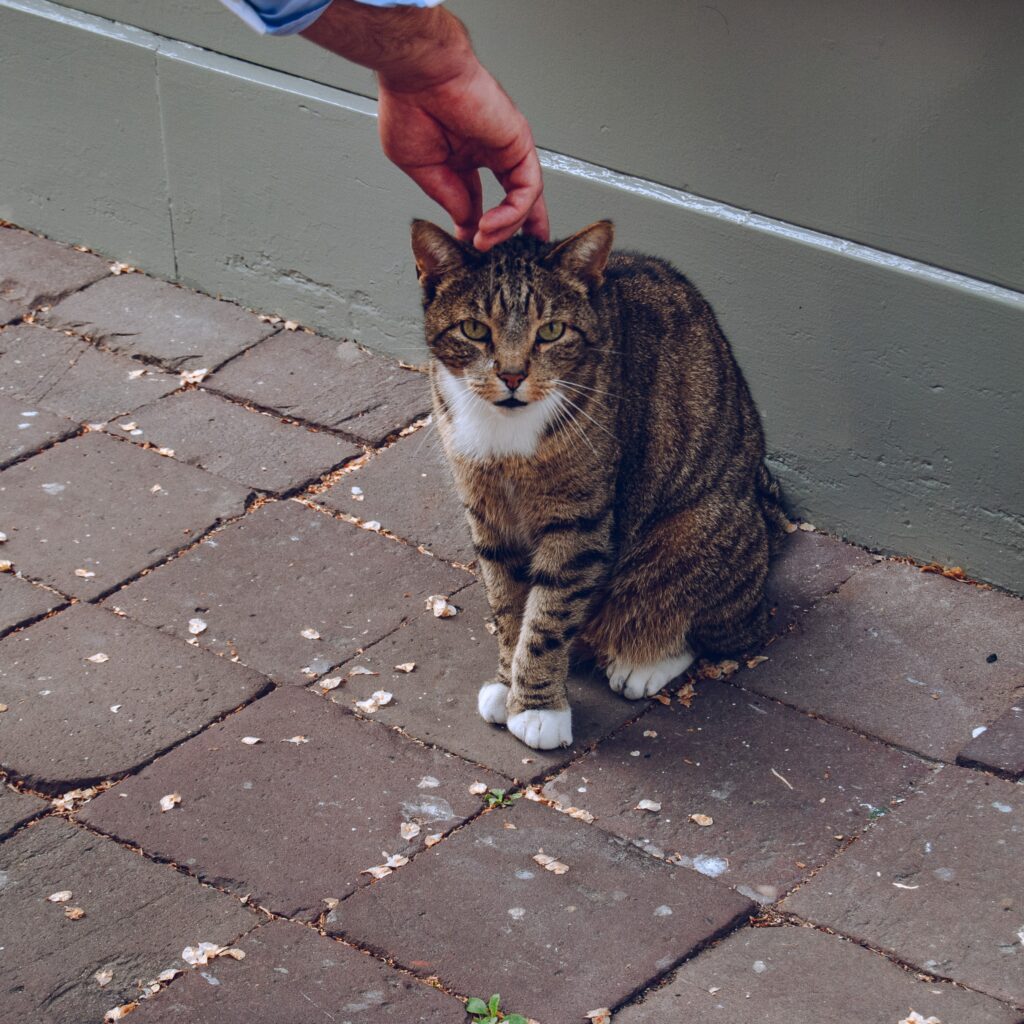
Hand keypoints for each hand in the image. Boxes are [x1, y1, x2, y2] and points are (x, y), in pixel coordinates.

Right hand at [377, 60, 548, 250]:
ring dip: (505, 228)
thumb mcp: (422, 168)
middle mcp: (490, 152)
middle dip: (516, 230)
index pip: (482, 200)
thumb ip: (448, 196)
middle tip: (514, 258)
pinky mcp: (519, 144)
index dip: (480, 228)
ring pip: (523, 200)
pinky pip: (526, 189)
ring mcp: (507, 148)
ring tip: (483, 242)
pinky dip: (512, 213)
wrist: (418, 74)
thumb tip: (465, 221)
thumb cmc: (409, 105)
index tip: (471, 248)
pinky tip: (489, 226)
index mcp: (464, 156)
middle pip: (515, 199)